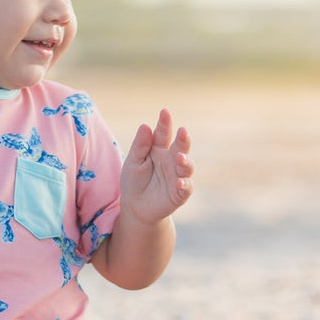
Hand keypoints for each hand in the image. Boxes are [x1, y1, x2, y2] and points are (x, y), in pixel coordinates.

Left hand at [119, 109, 193, 225]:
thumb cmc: (133, 182)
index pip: (163, 134)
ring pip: (187, 166)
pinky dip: (184, 184)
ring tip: (180, 157)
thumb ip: (140, 146)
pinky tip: (178, 181)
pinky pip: (185, 187)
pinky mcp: (180, 193)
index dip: (165, 123)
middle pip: (180, 147)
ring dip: (185, 161)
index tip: (165, 112)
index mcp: (158, 149)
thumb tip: (145, 125)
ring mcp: (177, 176)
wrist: (135, 207)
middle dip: (183, 139)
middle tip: (183, 131)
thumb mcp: (132, 162)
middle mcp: (171, 160)